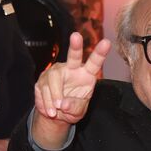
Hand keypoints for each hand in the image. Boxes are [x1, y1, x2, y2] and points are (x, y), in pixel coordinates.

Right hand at [32, 32, 111, 148]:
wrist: (55, 114)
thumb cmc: (71, 109)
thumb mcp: (78, 112)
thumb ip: (74, 107)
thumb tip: (63, 104)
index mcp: (85, 75)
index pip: (94, 63)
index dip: (100, 53)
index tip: (107, 43)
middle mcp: (71, 69)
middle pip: (74, 56)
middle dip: (75, 46)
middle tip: (76, 36)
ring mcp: (56, 72)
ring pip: (54, 79)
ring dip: (54, 97)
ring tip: (55, 112)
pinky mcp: (43, 78)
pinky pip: (43, 89)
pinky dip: (46, 103)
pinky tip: (49, 110)